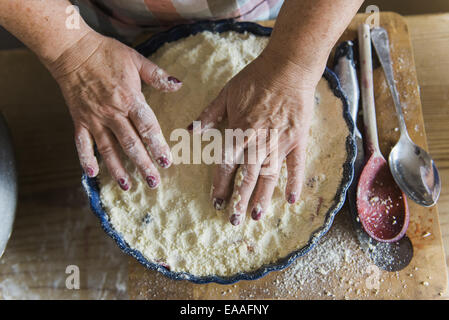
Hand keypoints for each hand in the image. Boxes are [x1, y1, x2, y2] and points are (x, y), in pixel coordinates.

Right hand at [47, 31, 181, 190]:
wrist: (72, 50)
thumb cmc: (107, 53)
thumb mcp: (136, 59)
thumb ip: (157, 75)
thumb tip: (179, 85)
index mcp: (130, 98)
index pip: (147, 127)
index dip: (158, 146)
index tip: (167, 162)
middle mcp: (112, 113)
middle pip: (131, 144)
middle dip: (143, 164)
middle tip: (154, 182)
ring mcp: (94, 118)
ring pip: (108, 149)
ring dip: (118, 169)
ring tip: (128, 186)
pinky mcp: (79, 120)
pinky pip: (82, 143)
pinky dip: (85, 159)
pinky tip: (92, 174)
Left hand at [192, 50, 319, 224]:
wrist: (287, 67)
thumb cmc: (255, 79)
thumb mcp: (226, 93)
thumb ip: (208, 114)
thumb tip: (190, 130)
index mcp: (238, 131)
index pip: (226, 165)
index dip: (220, 185)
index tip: (216, 202)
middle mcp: (257, 141)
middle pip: (247, 176)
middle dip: (239, 200)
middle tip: (234, 221)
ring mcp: (279, 142)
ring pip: (269, 175)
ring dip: (263, 197)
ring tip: (257, 216)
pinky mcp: (297, 139)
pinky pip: (296, 164)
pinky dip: (294, 182)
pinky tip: (292, 200)